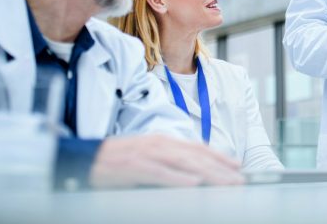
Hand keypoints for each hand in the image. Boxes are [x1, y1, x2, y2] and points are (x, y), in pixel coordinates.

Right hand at [89, 135, 243, 187]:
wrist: (87, 159)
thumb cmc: (117, 160)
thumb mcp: (148, 155)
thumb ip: (169, 160)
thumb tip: (193, 172)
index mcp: (164, 141)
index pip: (198, 148)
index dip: (219, 156)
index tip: (236, 165)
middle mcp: (160, 144)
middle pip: (197, 156)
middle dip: (221, 168)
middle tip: (239, 179)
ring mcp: (148, 154)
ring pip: (185, 164)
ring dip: (208, 174)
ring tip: (225, 183)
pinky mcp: (136, 166)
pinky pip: (161, 173)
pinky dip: (179, 178)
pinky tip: (194, 184)